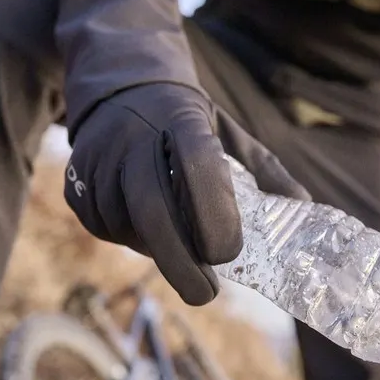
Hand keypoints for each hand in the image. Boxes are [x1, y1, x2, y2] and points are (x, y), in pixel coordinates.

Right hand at [64, 82, 307, 304]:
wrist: (120, 85)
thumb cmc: (183, 118)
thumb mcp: (226, 128)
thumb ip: (263, 167)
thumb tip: (303, 206)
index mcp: (180, 119)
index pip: (198, 164)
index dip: (214, 213)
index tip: (229, 253)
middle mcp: (133, 136)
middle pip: (151, 209)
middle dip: (179, 261)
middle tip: (207, 293)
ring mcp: (98, 158)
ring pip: (124, 226)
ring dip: (155, 251)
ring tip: (180, 251)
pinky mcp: (75, 179)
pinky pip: (101, 226)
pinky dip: (128, 241)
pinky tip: (147, 233)